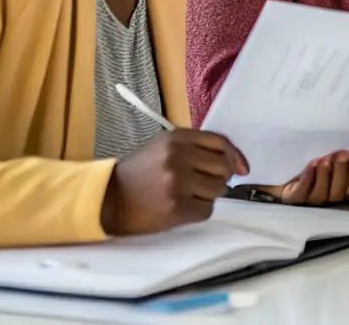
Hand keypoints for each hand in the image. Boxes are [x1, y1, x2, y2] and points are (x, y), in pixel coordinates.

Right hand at [100, 129, 248, 235]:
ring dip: (209, 195)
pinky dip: (199, 211)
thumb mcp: (163, 147)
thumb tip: (234, 161)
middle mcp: (178, 157)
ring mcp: (177, 183)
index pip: (220, 142)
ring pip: (218, 189)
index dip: (234, 155)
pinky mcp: (175, 208)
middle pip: (223, 167)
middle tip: (205, 184)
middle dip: (220, 178)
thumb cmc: (140, 172)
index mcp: (177, 138)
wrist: (108, 200)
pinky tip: (183, 208)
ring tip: (189, 195)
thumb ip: (194, 147)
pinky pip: (206, 210)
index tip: (241, 167)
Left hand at [254, 137, 348, 204]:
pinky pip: (304, 193)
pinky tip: (312, 164)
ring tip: (330, 156)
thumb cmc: (308, 147)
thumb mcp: (333, 138)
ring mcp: (317, 195)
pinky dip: (309, 179)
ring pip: (331, 193)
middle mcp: (338, 189)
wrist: (272, 159)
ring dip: (333, 175)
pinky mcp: (294, 197)